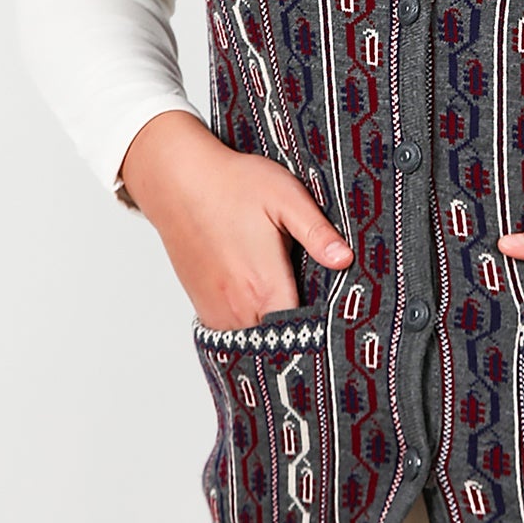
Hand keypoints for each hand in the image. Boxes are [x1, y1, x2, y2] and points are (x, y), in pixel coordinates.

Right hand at [118, 110, 353, 329]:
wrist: (178, 179)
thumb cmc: (233, 184)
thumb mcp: (287, 197)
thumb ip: (317, 233)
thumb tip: (345, 260)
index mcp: (265, 286)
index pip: (302, 333)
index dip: (323, 330)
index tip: (338, 322)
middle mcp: (238, 308)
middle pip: (278, 343)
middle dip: (301, 335)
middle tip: (321, 317)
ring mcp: (216, 310)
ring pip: (252, 340)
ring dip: (272, 333)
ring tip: (294, 314)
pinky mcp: (202, 305)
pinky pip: (231, 333)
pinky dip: (249, 328)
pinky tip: (263, 308)